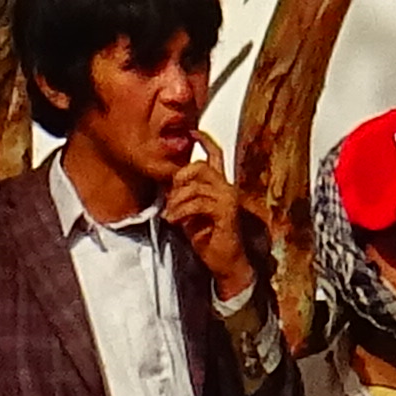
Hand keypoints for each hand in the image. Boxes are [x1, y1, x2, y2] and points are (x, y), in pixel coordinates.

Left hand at [160, 141, 263, 306]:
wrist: (226, 264)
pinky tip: (174, 221)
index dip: (204, 140)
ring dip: (177, 201)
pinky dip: (182, 211)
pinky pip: (199, 203)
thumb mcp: (190, 214)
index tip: (192, 131)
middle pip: (200, 166)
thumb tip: (167, 185)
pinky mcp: (227, 212)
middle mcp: (228, 188)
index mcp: (220, 186)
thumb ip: (182, 197)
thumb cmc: (210, 240)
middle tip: (170, 199)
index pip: (215, 155)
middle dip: (179, 179)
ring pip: (196, 186)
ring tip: (170, 216)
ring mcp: (229, 199)